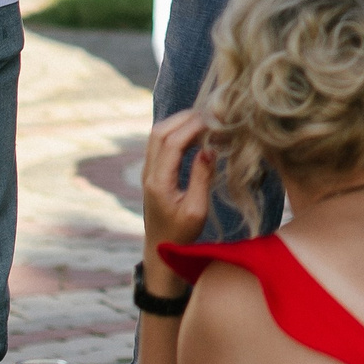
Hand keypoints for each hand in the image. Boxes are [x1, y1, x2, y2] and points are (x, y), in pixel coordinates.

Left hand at [140, 107, 214, 293]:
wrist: (160, 249)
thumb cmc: (181, 234)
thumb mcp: (196, 210)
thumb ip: (201, 178)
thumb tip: (209, 148)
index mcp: (159, 182)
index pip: (172, 143)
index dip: (193, 126)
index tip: (215, 120)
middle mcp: (149, 172)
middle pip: (160, 132)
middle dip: (185, 118)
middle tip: (211, 115)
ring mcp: (148, 171)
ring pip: (158, 134)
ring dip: (180, 122)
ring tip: (205, 121)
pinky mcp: (152, 172)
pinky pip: (160, 142)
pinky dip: (177, 132)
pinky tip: (196, 134)